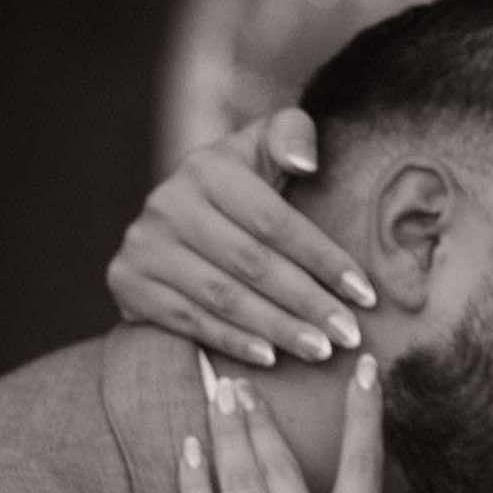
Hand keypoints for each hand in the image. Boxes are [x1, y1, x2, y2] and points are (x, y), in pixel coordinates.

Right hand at [108, 109, 377, 370]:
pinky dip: (232, 341)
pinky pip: (188, 319)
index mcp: (208, 166)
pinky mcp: (127, 281)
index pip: (274, 221)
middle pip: (251, 263)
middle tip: (350, 336)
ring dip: (277, 328)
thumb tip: (305, 162)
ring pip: (222, 296)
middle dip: (307, 303)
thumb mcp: (264, 148)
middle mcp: (168, 202)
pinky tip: (270, 357)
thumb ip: (291, 135)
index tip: (365, 294)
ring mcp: (143, 244)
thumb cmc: (242, 185)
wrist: (176, 218)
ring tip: (321, 351)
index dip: (323, 259)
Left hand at [177, 357, 457, 492]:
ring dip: (229, 432)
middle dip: (264, 416)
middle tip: (243, 380)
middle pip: (286, 462)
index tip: (364, 368)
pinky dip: (193, 480)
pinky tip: (187, 449)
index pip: (365, 467)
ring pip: (243, 479)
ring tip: (217, 394)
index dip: (364, 413)